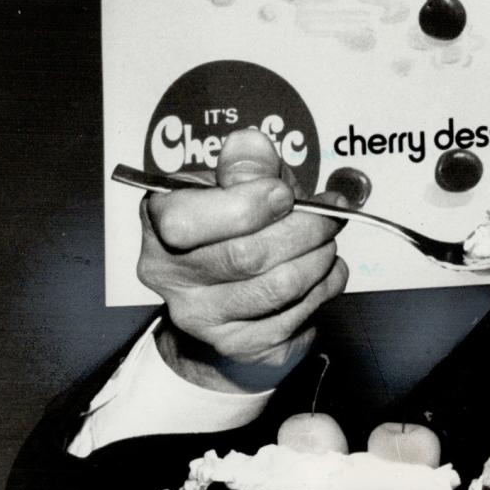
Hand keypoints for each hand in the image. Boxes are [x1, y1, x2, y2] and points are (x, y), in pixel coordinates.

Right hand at [137, 128, 348, 391]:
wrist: (234, 294)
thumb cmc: (238, 226)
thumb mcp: (240, 184)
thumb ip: (247, 165)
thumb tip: (252, 145)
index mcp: (160, 221)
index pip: (187, 221)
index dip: (248, 204)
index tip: (286, 194)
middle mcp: (168, 273)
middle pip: (245, 256)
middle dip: (304, 229)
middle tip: (330, 215)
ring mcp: (200, 316)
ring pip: (277, 287)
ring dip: (319, 257)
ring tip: (328, 240)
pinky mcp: (237, 343)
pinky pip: (295, 315)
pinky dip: (325, 286)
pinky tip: (326, 270)